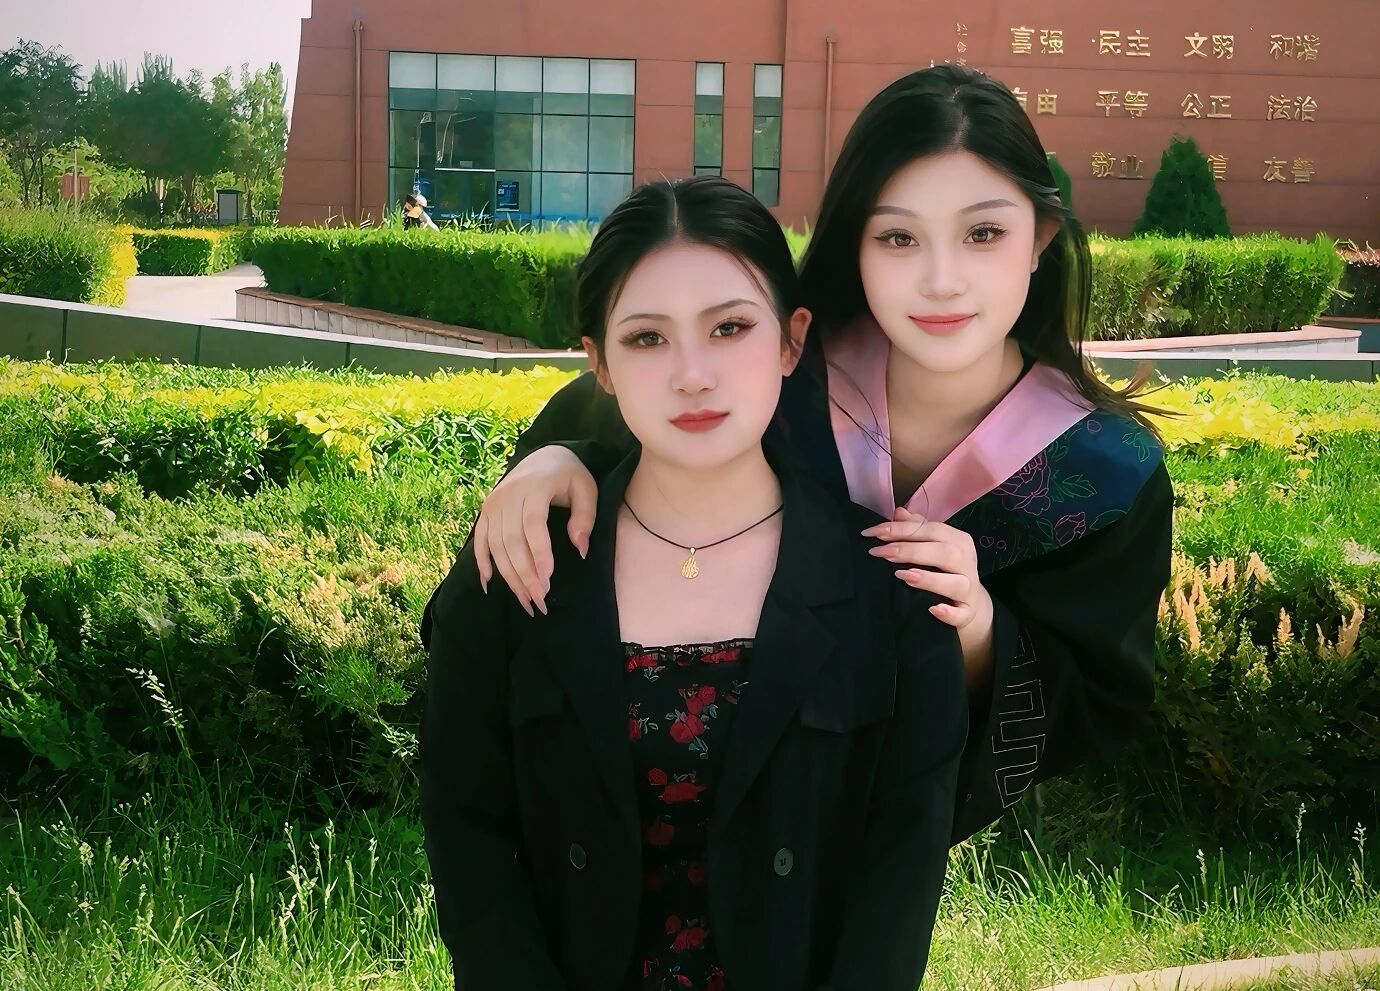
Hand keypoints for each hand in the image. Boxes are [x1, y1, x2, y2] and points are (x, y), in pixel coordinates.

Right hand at [473, 446, 597, 615]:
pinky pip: (480, 540)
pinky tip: (489, 584)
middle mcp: (508, 495)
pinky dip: (482, 562)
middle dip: (525, 573)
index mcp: (534, 486)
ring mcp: (493, 503)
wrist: (545, 454)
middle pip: (512, 540)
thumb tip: (580, 548)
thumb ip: (585, 517)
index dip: (538, 553)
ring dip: (509, 576)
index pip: (533, 524)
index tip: (547, 579)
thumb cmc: (569, 475)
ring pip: (496, 545)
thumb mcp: (586, 489)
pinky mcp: (486, 511)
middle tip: (539, 600)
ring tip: (525, 600)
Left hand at [861, 507, 991, 630]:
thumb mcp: (933, 547)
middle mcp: (966, 563)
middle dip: (911, 551)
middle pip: (945, 552)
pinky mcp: (968, 613)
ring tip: (904, 576)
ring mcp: (969, 590)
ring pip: (956, 583)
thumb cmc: (945, 570)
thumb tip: (898, 513)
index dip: (901, 529)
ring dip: (930, 579)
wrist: (969, 604)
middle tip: (881, 552)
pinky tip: (933, 609)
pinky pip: (961, 614)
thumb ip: (917, 529)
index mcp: (958, 541)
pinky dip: (949, 613)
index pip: (931, 530)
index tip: (872, 533)